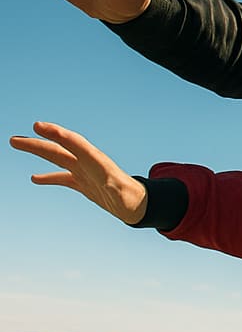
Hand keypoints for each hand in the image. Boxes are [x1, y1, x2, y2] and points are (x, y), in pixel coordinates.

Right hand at [9, 121, 146, 223]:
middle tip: (15, 140)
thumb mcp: (121, 192)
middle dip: (37, 143)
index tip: (38, 126)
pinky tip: (34, 178)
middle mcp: (87, 163)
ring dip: (37, 152)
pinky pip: (62, 177)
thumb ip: (113, 186)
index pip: (73, 143)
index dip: (56, 134)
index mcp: (96, 161)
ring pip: (57, 158)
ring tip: (17, 144)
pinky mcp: (83, 183)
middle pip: (59, 149)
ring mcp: (84, 172)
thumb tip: (109, 183)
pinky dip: (48, 176)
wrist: (137, 204)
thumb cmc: (131, 197)